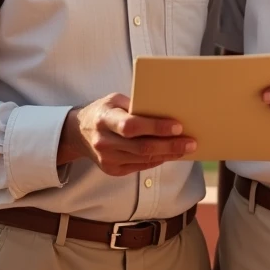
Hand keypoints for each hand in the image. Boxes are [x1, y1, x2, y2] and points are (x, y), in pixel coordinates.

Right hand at [64, 93, 196, 175]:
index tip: (178, 126)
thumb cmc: (104, 111)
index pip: (132, 126)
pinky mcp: (112, 170)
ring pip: (143, 159)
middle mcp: (103, 141)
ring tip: (186, 148)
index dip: (156, 127)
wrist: (78, 133)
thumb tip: (166, 109)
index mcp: (104, 119)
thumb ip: (136, 105)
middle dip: (170, 145)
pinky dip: (157, 160)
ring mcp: (107, 159)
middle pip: (142, 147)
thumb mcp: (115, 100)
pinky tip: (171, 154)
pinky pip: (140, 166)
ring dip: (168, 155)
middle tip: (191, 142)